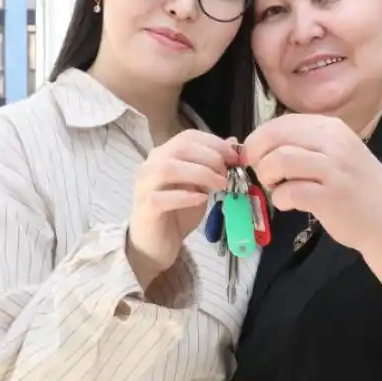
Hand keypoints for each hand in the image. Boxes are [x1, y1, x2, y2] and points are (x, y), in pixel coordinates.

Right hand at [128, 130, 238, 284]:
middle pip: (180, 147)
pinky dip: (186, 196)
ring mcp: (145, 185)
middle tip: (229, 173)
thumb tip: (234, 143)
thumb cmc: (178, 213)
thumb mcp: (201, 186)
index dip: (214, 142)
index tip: (236, 155)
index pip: (188, 136)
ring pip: (168, 168)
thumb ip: (213, 165)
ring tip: (220, 185)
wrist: (155, 244)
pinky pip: (163, 197)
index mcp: (164, 154)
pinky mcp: (146, 207)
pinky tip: (202, 199)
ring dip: (200, 173)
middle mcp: (150, 164)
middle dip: (211, 156)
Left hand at [243, 114, 381, 251]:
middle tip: (262, 172)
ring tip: (277, 187)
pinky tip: (290, 204)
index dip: (260, 137)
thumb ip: (305, 146)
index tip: (255, 155)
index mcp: (332, 128)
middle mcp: (334, 143)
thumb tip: (261, 146)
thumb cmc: (359, 189)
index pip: (282, 121)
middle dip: (257, 155)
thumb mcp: (337, 155)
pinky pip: (289, 191)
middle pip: (276, 136)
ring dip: (267, 176)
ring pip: (279, 160)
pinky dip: (281, 198)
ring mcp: (334, 170)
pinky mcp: (330, 197)